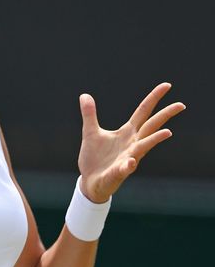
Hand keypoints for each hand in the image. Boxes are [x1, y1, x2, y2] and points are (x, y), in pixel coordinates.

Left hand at [77, 83, 184, 202]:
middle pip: (151, 126)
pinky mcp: (118, 172)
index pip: (143, 112)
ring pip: (143, 147)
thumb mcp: (89, 132)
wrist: (89, 181)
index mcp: (127, 132)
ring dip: (154, 140)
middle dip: (165, 115)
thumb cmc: (94, 157)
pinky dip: (128, 165)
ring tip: (167, 132)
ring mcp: (127, 158)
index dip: (153, 98)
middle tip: (181, 105)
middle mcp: (132, 143)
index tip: (167, 85)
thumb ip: (89, 114)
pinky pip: (125, 168)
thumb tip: (84, 95)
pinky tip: (130, 162)